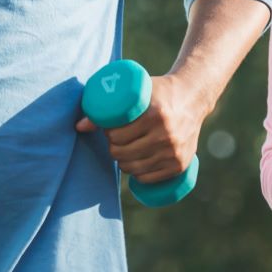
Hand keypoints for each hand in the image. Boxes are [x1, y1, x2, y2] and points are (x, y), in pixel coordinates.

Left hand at [75, 71, 208, 184]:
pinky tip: (136, 164)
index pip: (118, 136)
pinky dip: (138, 174)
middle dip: (114, 148)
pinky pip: (150, 178)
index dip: (108, 134)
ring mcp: (175, 151)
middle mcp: (167, 135)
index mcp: (155, 115)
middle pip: (124, 153)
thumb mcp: (137, 92)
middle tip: (116, 140)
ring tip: (124, 151)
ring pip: (134, 168)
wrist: (193, 98)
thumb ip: (107, 107)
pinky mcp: (180, 164)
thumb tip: (78, 127)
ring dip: (124, 162)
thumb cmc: (158, 92)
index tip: (109, 128)